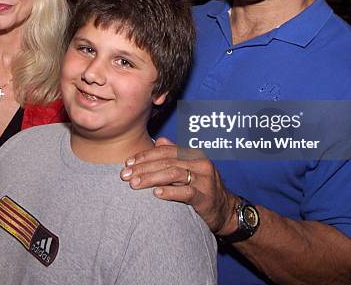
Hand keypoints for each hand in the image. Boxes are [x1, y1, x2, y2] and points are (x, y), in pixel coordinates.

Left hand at [120, 137, 237, 234]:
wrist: (225, 211)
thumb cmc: (202, 188)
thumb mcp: (190, 169)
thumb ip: (174, 155)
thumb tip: (158, 140)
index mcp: (193, 155)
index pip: (165, 150)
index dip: (145, 156)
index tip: (128, 163)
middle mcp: (200, 164)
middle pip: (167, 162)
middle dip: (143, 168)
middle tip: (125, 175)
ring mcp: (204, 180)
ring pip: (174, 174)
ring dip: (151, 178)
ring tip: (135, 184)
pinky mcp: (206, 197)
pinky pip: (186, 192)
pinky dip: (170, 192)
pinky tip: (156, 193)